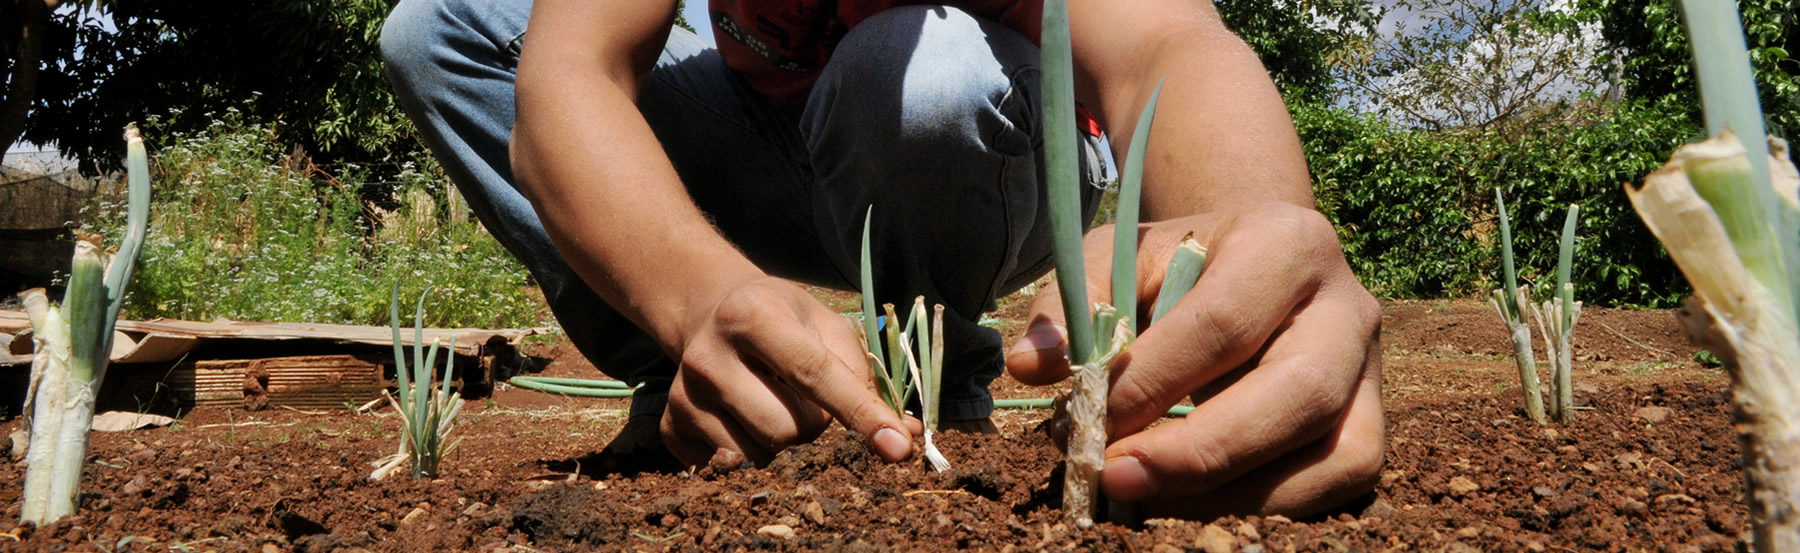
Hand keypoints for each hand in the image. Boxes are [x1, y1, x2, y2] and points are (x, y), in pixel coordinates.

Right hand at [660, 276, 916, 466]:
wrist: (708, 309)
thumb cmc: (779, 317)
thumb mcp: (823, 324)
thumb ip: (863, 376)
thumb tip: (904, 434)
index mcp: (754, 315)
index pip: (815, 375)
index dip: (860, 413)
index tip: (897, 447)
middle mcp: (709, 354)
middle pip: (789, 430)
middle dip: (811, 423)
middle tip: (798, 394)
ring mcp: (683, 392)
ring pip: (760, 454)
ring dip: (780, 440)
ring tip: (768, 401)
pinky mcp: (669, 423)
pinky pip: (727, 467)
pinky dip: (746, 448)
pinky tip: (737, 413)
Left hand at [1006, 202, 1384, 518]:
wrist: (1249, 262)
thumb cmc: (1176, 264)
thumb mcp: (1117, 256)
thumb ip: (1071, 303)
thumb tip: (1028, 366)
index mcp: (1286, 241)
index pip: (1223, 322)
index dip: (1154, 382)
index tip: (1087, 422)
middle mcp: (1347, 304)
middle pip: (1297, 392)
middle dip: (1202, 451)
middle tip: (1117, 477)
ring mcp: (1370, 370)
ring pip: (1337, 451)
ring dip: (1238, 495)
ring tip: (1151, 502)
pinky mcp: (1372, 421)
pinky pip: (1345, 482)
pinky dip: (1272, 508)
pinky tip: (1196, 508)